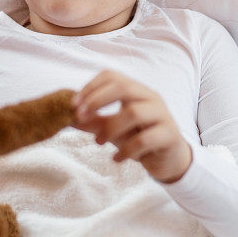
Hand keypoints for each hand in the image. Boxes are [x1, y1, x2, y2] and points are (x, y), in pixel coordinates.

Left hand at [71, 70, 192, 183]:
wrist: (168, 160)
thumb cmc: (138, 139)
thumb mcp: (113, 129)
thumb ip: (93, 122)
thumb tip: (68, 117)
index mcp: (136, 91)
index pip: (112, 76)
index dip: (91, 87)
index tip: (73, 105)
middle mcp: (150, 98)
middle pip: (123, 87)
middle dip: (97, 101)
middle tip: (81, 117)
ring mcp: (162, 115)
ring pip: (133, 112)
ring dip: (110, 128)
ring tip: (99, 142)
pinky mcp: (169, 135)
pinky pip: (144, 139)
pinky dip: (126, 150)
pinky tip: (117, 159)